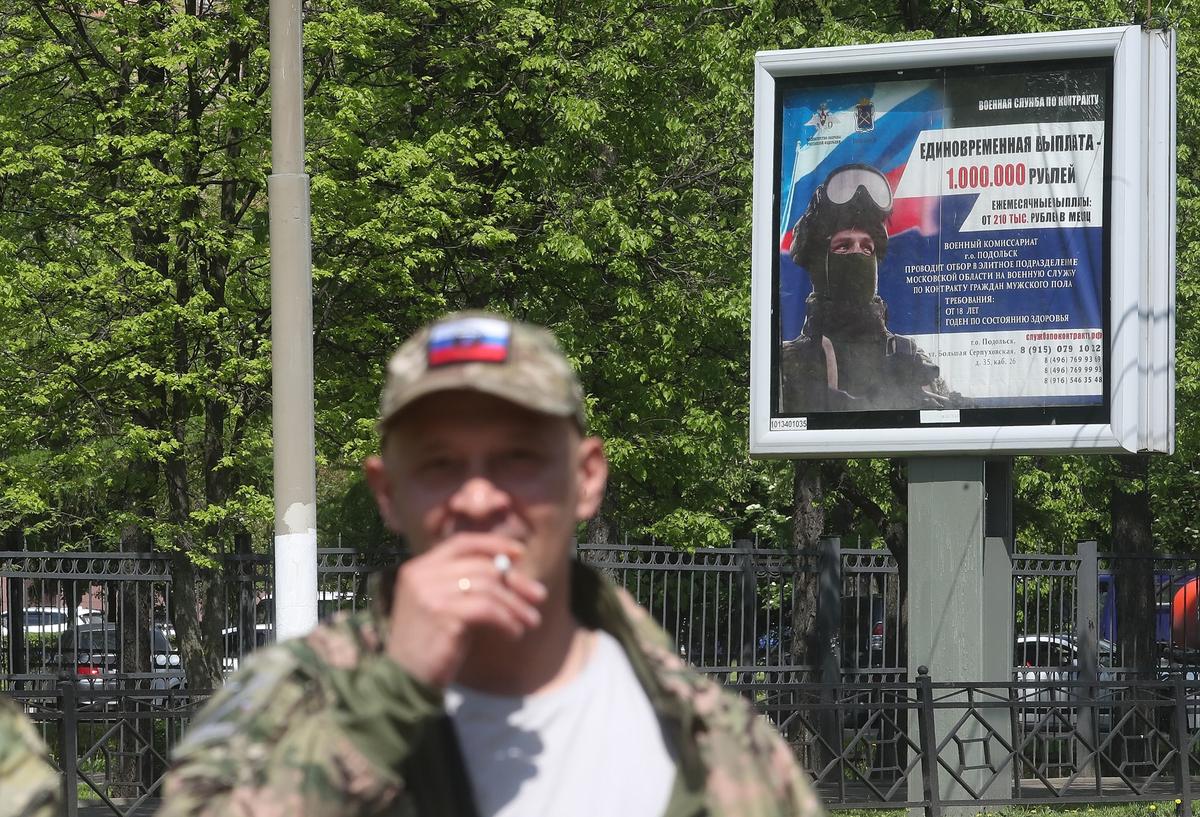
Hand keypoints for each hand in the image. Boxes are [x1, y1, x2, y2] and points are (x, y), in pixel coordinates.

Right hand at [384, 535, 546, 688]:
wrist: (404, 679)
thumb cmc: (430, 643)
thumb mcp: (441, 604)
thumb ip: (464, 583)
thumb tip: (511, 568)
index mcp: (419, 568)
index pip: (462, 543)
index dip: (494, 544)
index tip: (520, 553)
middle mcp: (422, 575)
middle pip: (481, 566)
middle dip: (516, 581)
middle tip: (539, 597)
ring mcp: (430, 594)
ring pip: (489, 588)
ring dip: (516, 605)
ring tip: (530, 621)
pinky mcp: (443, 615)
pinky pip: (487, 609)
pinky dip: (507, 620)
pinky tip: (514, 633)